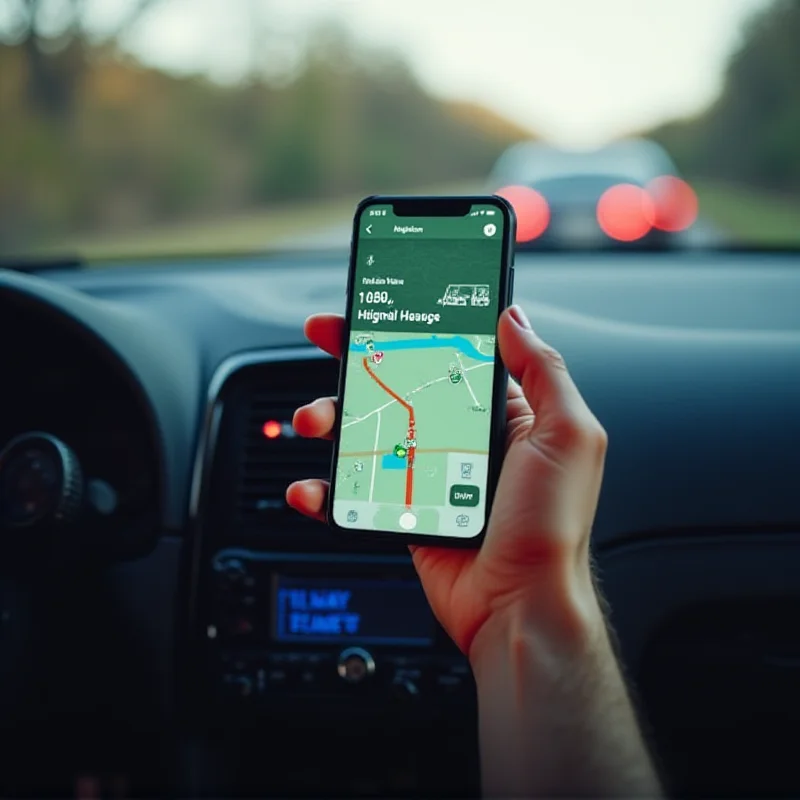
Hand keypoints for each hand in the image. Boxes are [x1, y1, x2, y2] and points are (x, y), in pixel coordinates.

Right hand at [287, 305, 607, 659]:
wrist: (519, 605)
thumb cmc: (552, 527)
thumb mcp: (566, 436)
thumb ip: (543, 372)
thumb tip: (514, 318)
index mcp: (500, 416)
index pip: (448, 357)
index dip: (412, 330)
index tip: (380, 309)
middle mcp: (461, 440)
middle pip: (396, 388)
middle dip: (357, 363)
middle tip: (327, 341)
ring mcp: (427, 476)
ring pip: (367, 434)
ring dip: (331, 419)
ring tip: (315, 420)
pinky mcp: (403, 511)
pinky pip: (355, 491)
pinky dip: (325, 489)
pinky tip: (311, 487)